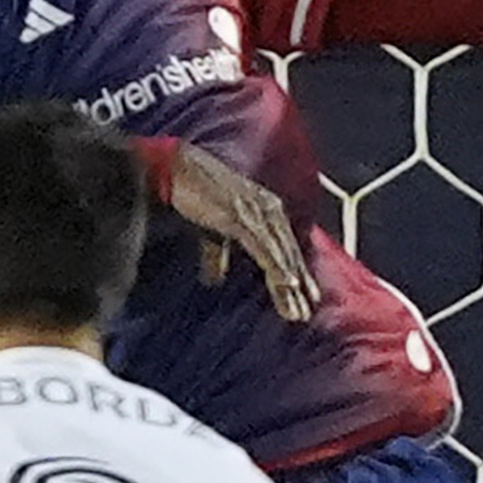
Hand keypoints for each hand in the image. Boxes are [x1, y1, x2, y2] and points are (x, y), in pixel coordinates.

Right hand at [152, 141, 317, 324]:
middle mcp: (269, 208)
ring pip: (280, 255)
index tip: (305, 298)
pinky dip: (277, 267)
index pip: (286, 247)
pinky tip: (287, 284)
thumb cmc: (193, 193)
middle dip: (299, 286)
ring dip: (290, 284)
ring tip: (297, 309)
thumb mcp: (211, 228)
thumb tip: (217, 278)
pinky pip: (264, 248)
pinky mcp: (242, 218)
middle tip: (306, 313)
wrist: (177, 169)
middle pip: (288, 253)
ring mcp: (257, 212)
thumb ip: (218, 253)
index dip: (297, 273)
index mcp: (267, 208)